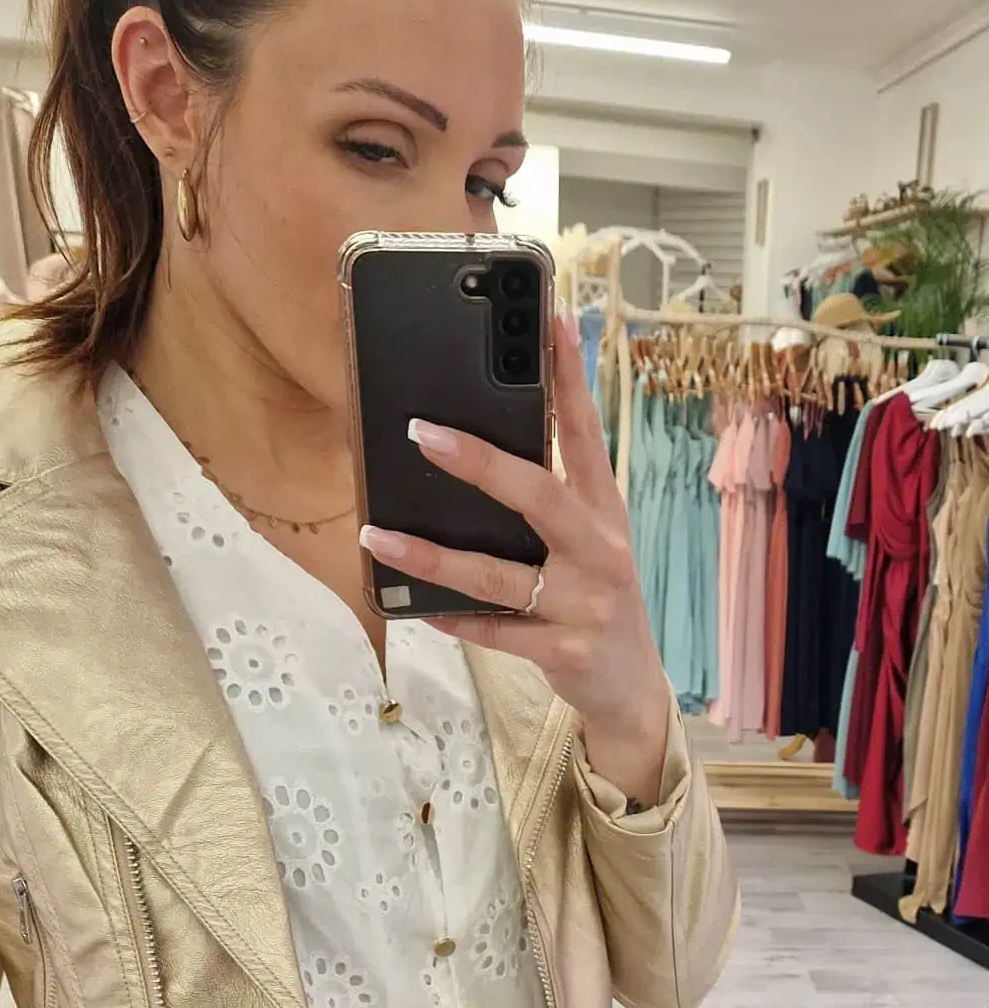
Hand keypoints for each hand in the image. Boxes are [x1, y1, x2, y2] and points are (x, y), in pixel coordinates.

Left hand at [359, 304, 671, 803]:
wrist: (631, 689)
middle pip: (538, 494)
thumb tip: (480, 446)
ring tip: (376, 534)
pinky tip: (415, 607)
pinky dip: (453, 618)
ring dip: (431, 555)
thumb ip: (552, 499)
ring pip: (497, 574)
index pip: (587, 431)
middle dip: (479, 461)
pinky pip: (494, 631)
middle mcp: (599, 550)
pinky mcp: (563, 651)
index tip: (549, 317)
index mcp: (605, 511)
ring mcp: (583, 603)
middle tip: (420, 432)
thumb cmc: (595, 599)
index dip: (569, 375)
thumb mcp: (589, 542)